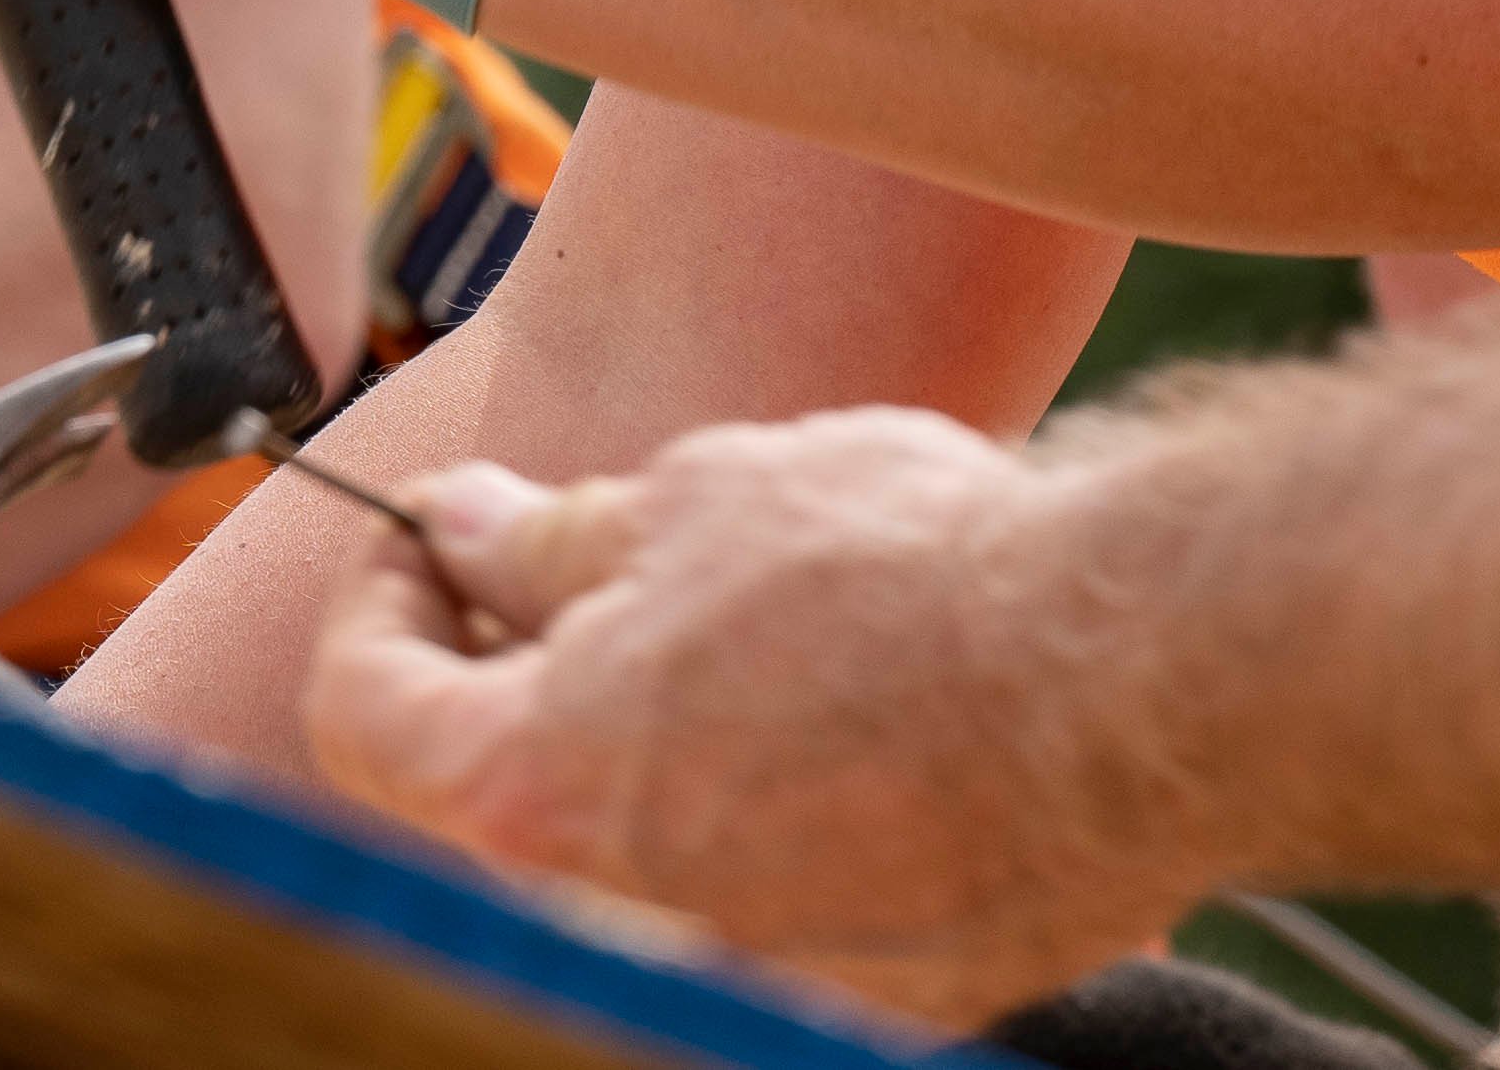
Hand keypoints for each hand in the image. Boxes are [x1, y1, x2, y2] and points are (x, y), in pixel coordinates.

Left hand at [295, 417, 1226, 1022]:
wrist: (1135, 680)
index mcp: (533, 789)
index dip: (385, 605)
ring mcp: (740, 972)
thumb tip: (464, 528)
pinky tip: (865, 722)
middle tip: (596, 571)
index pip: (364, 715)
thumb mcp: (699, 500)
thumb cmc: (911, 574)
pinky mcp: (869, 998)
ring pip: (648, 851)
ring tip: (762, 635)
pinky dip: (786, 817)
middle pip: (506, 792)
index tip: (435, 543)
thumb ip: (552, 544)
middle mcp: (611, 919)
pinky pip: (777, 901)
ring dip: (665, 748)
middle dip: (527, 673)